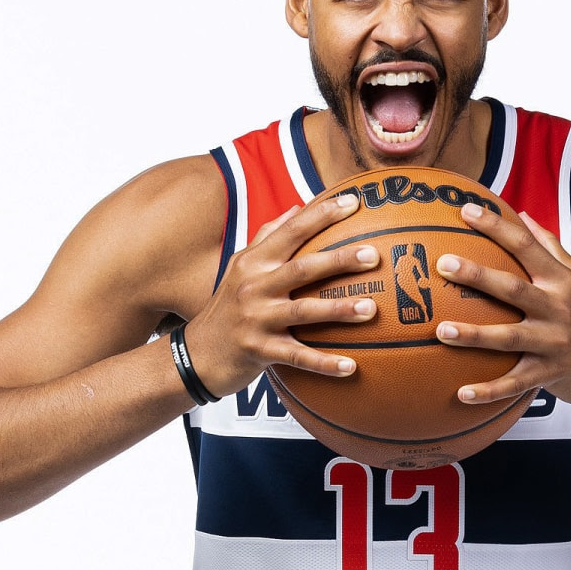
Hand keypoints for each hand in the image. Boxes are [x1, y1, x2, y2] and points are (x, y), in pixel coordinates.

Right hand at [180, 194, 377, 395]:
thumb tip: (297, 208)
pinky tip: (351, 367)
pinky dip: (324, 363)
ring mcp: (257, 319)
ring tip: (371, 308)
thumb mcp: (240, 267)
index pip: (291, 231)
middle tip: (373, 255)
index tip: (353, 202)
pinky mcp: (259, 351)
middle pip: (303, 269)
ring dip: (338, 310)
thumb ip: (268, 237)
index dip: (322, 215)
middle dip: (339, 260)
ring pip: (303, 312)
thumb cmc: (226, 307)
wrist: (196, 354)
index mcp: (255, 262)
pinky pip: (297, 357)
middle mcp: (255, 286)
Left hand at [433, 204, 570, 412]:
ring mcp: (554, 343)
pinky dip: (489, 390)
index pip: (526, 246)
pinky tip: (461, 393)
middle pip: (513, 288)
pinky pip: (514, 383)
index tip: (465, 211)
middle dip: (477, 275)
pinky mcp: (548, 375)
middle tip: (443, 264)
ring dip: (474, 335)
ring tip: (441, 330)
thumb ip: (549, 247)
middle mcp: (559, 308)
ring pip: (509, 337)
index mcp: (561, 281)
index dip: (496, 226)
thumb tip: (520, 215)